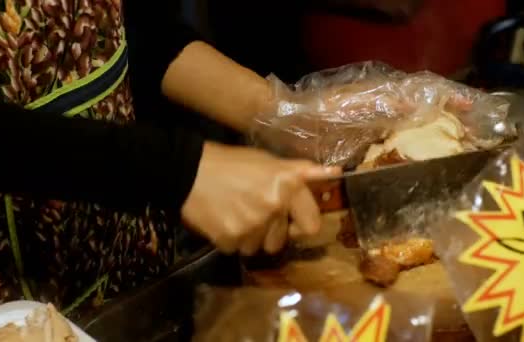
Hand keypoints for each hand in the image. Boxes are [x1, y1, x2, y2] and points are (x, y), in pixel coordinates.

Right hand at [181, 142, 339, 254]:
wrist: (188, 171)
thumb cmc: (232, 163)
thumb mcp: (269, 162)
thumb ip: (302, 172)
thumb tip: (335, 173)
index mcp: (288, 186)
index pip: (312, 224)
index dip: (301, 223)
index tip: (289, 218)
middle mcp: (274, 208)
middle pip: (282, 241)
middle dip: (272, 231)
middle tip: (255, 212)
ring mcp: (251, 227)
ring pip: (260, 248)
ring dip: (252, 237)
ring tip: (237, 214)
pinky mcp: (230, 240)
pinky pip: (239, 249)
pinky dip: (232, 239)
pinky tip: (223, 219)